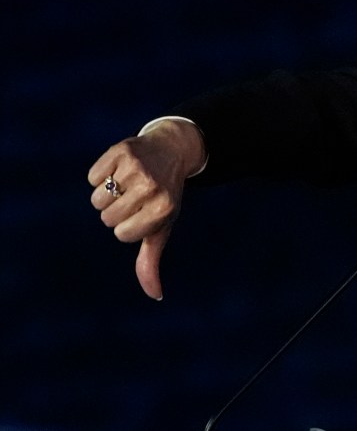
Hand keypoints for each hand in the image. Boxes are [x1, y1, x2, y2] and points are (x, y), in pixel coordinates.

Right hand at [88, 119, 204, 299]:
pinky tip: (121, 168)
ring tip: (128, 183)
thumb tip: (156, 295)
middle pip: (107, 217)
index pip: (122, 234)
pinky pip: (93, 176)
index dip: (127, 226)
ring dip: (107, 194)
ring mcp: (137, 168)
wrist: (173, 150)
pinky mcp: (122, 150)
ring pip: (98, 199)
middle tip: (136, 195)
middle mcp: (152, 188)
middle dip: (117, 211)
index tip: (143, 212)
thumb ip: (152, 261)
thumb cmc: (164, 195)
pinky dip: (101, 175)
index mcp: (163, 209)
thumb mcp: (161, 226)